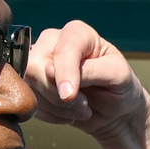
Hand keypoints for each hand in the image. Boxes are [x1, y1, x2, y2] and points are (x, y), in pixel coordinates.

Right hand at [20, 19, 148, 144]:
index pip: (62, 50)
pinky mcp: (32, 84)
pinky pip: (29, 101)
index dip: (63, 74)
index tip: (69, 96)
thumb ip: (91, 71)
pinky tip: (69, 114)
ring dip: (56, 107)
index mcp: (77, 33)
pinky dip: (50, 115)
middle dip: (57, 94)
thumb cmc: (120, 87)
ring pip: (29, 86)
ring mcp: (38, 63)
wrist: (116, 110)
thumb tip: (52, 72)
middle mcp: (52, 42)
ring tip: (82, 110)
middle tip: (83, 105)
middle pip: (35, 67)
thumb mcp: (118, 76)